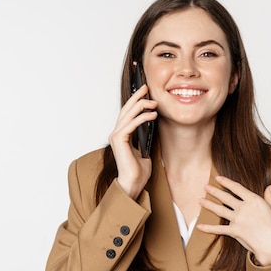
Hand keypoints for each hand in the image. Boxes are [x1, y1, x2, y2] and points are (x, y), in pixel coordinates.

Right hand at [108, 84, 157, 198]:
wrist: (133, 184)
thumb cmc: (139, 171)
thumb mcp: (145, 150)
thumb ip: (145, 139)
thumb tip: (153, 129)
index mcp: (122, 135)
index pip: (128, 113)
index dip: (136, 101)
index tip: (145, 93)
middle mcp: (117, 134)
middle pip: (126, 109)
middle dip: (137, 97)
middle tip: (146, 87)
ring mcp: (116, 136)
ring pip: (128, 114)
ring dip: (141, 105)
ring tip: (154, 101)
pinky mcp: (119, 140)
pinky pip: (131, 124)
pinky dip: (142, 118)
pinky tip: (152, 115)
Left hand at [197, 176, 270, 265]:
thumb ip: (269, 197)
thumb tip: (270, 186)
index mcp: (254, 200)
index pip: (236, 188)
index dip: (226, 182)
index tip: (218, 178)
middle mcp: (243, 208)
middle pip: (225, 197)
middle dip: (214, 191)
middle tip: (205, 187)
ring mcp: (237, 220)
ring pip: (219, 210)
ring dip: (208, 205)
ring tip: (200, 200)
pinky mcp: (234, 232)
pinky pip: (218, 229)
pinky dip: (208, 228)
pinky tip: (199, 226)